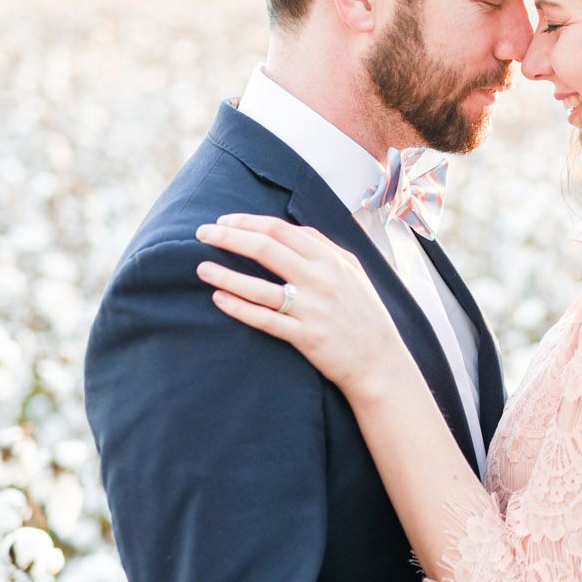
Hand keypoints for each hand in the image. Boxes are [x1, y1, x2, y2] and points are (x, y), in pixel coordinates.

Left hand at [195, 214, 404, 397]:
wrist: (379, 361)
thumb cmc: (363, 313)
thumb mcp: (352, 271)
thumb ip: (322, 247)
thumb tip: (287, 229)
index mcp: (331, 259)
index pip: (280, 230)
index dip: (247, 222)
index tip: (223, 221)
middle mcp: (321, 280)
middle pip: (266, 249)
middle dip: (228, 237)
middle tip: (202, 234)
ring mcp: (313, 309)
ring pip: (259, 287)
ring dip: (225, 274)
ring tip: (201, 268)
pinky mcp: (306, 338)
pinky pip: (264, 320)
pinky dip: (239, 307)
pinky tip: (219, 298)